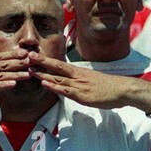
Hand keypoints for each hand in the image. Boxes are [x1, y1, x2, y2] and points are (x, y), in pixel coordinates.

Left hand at [25, 55, 150, 111]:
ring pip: (57, 78)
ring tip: (29, 68)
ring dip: (42, 73)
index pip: (59, 65)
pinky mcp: (82, 95)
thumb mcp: (92, 81)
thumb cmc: (109, 87)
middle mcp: (77, 76)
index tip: (34, 55)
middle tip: (27, 55)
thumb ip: (80, 81)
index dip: (46, 60)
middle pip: (56, 67)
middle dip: (41, 61)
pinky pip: (65, 90)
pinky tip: (44, 83)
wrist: (123, 90)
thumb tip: (70, 82)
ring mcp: (79, 85)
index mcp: (79, 72)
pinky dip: (53, 86)